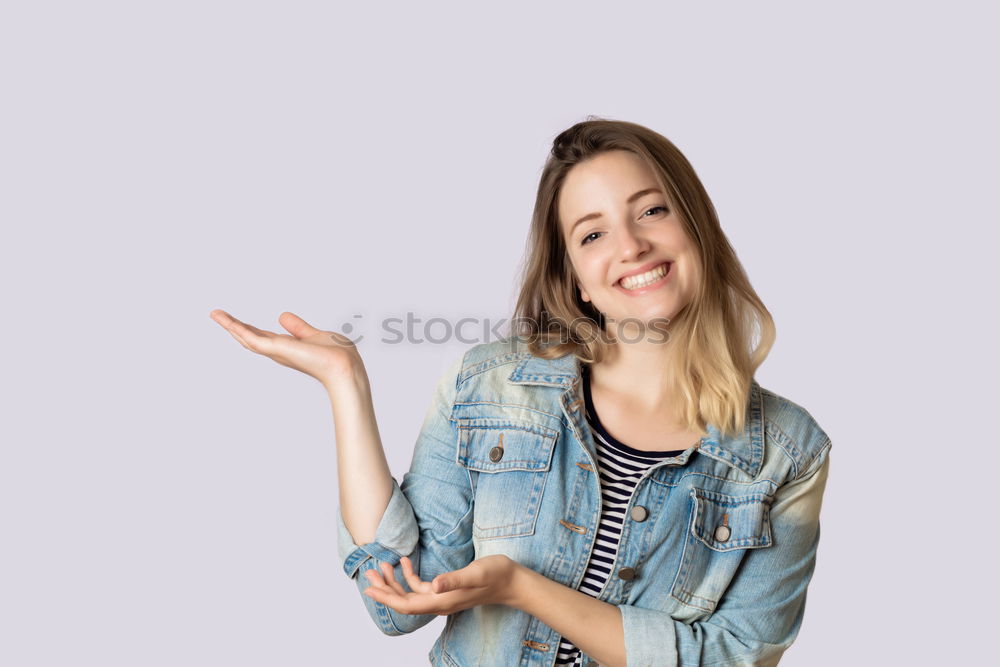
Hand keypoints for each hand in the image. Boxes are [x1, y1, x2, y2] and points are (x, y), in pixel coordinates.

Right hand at [209, 309, 363, 387]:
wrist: (344, 367)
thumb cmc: (336, 357)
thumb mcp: (314, 335)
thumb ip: (298, 328)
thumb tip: (281, 316)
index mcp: (287, 348)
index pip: (263, 336)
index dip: (249, 328)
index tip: (235, 320)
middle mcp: (279, 352)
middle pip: (250, 337)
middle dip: (233, 326)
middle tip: (216, 314)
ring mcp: (276, 351)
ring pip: (247, 338)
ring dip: (230, 325)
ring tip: (215, 314)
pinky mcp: (277, 349)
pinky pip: (252, 338)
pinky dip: (238, 329)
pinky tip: (226, 321)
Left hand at [363, 555, 520, 615]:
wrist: (512, 582)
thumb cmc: (496, 576)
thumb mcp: (475, 574)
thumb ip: (453, 580)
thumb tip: (434, 585)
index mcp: (442, 601)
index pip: (407, 604)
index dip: (386, 597)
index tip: (369, 587)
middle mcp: (439, 602)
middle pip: (404, 601)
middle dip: (385, 589)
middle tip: (368, 573)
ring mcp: (443, 597)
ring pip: (411, 594)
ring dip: (394, 582)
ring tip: (381, 566)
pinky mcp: (447, 590)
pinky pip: (422, 587)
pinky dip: (410, 576)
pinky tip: (405, 562)